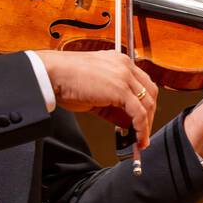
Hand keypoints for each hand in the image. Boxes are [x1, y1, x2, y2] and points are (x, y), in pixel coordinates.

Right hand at [35, 49, 157, 150]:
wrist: (52, 74)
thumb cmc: (65, 80)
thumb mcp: (94, 93)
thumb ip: (113, 106)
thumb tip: (126, 122)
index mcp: (118, 61)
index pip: (141, 84)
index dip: (144, 103)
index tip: (141, 120)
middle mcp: (125, 66)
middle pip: (150, 92)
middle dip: (149, 114)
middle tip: (143, 132)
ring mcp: (124, 77)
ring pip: (148, 103)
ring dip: (147, 124)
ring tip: (141, 140)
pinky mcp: (121, 90)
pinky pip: (139, 112)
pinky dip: (141, 128)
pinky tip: (138, 139)